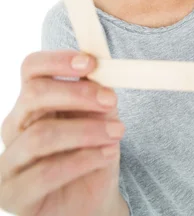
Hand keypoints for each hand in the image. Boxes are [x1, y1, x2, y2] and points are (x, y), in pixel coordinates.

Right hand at [0, 50, 127, 215]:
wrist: (94, 199)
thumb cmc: (92, 151)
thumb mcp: (99, 116)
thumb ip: (97, 93)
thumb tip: (106, 69)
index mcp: (32, 101)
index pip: (31, 68)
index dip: (58, 60)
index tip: (91, 62)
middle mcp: (14, 126)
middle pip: (33, 95)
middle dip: (77, 94)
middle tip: (111, 99)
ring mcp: (9, 161)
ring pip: (41, 135)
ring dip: (86, 131)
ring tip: (117, 132)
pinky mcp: (13, 194)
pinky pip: (46, 172)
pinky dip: (82, 160)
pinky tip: (107, 155)